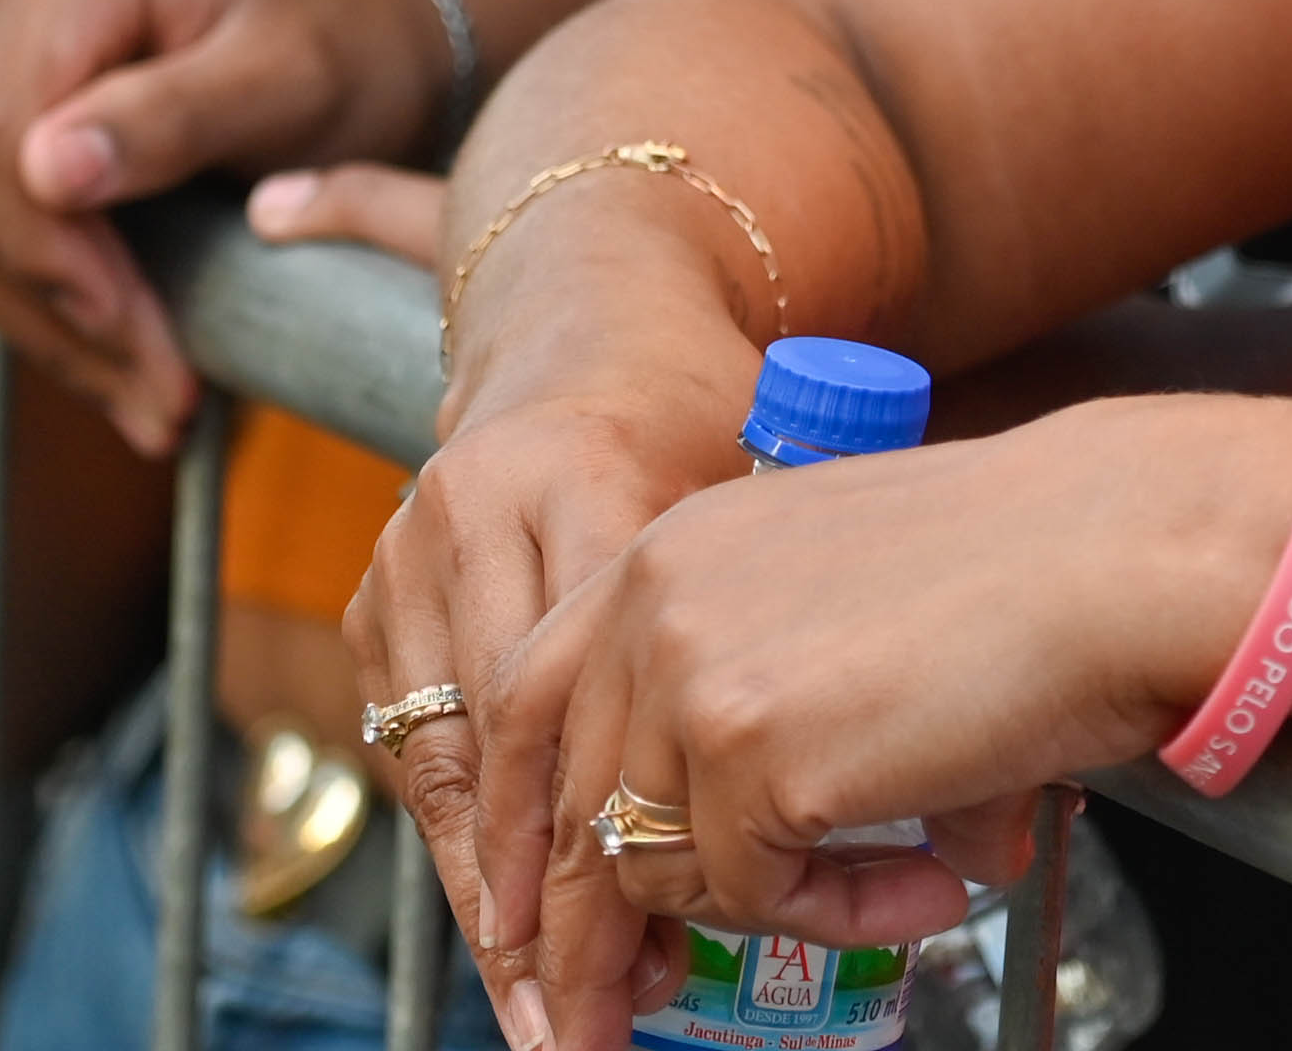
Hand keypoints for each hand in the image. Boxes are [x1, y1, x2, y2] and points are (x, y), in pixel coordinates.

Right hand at [0, 0, 442, 452]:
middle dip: (57, 304)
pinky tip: (108, 361)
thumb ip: (172, 116)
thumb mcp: (288, 81)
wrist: (366, 38)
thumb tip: (44, 169)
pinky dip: (35, 292)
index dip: (49, 249)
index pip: (1, 121)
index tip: (131, 336)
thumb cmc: (345, 51)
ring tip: (149, 406)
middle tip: (159, 405)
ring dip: (44, 322)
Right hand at [351, 350, 764, 1050]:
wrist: (590, 311)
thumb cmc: (705, 410)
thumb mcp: (772, 496)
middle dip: (536, 911)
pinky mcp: (377, 585)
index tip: (647, 960)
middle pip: (502, 752)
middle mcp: (475, 513)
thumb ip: (790, 632)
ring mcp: (408, 550)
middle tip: (576, 1022)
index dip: (612, 847)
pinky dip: (472, 837)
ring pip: (447, 765)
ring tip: (543, 1000)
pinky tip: (511, 917)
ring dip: (495, 896)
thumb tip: (914, 775)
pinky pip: (417, 744)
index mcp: (582, 478)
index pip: (586, 700)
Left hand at [485, 405, 1286, 1050]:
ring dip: (767, 914)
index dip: (529, 830)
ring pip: (659, 869)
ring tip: (896, 895)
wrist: (1117, 550)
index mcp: (667, 551)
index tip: (538, 925)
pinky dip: (843, 919)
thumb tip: (723, 851)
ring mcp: (691, 677)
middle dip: (587, 940)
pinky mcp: (751, 756)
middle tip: (609, 1017)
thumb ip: (751, 701)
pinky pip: (758, 900)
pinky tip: (934, 882)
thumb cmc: (1024, 566)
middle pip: (567, 808)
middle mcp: (652, 600)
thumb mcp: (841, 604)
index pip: (528, 705)